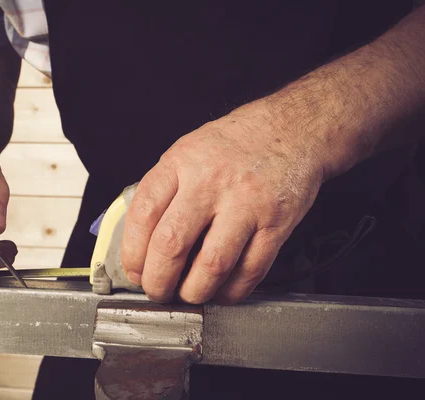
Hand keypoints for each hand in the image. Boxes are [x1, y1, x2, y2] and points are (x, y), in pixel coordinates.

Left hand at [121, 102, 324, 303]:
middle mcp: (211, 182)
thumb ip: (164, 189)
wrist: (291, 129)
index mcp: (181, 163)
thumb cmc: (235, 144)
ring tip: (189, 294)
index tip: (134, 269)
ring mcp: (246, 204)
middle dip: (158, 281)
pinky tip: (222, 290)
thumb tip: (141, 241)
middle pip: (171, 245)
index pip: (143, 214)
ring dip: (194, 292)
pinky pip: (250, 271)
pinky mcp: (276, 223)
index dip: (132, 252)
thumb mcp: (187, 151)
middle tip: (157, 290)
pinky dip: (231, 291)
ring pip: (211, 266)